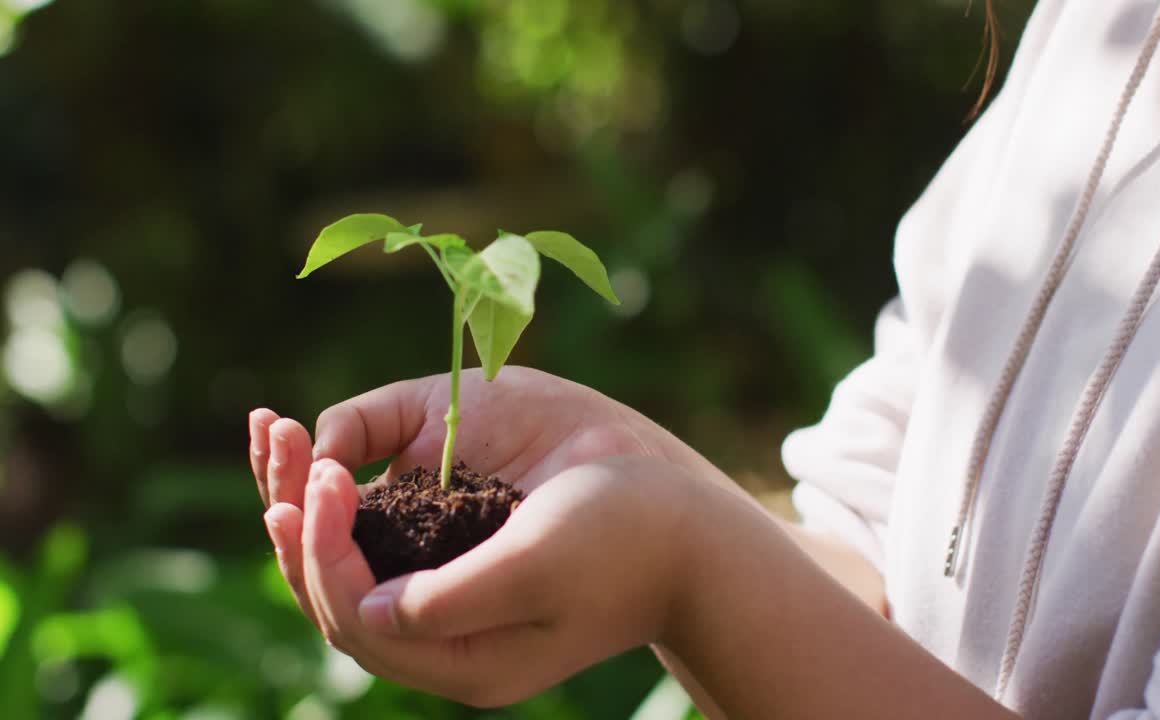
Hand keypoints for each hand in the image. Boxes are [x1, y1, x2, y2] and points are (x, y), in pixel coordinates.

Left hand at [288, 454, 697, 705]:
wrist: (688, 518)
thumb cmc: (627, 537)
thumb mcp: (543, 565)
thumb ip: (454, 598)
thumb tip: (369, 608)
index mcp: (463, 654)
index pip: (357, 616)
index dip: (322, 552)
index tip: (326, 477)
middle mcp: (442, 620)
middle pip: (332, 587)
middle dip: (293, 517)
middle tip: (277, 441)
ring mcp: (446, 571)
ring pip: (343, 550)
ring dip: (297, 492)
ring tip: (270, 429)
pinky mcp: (456, 526)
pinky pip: (375, 513)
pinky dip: (337, 474)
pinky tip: (312, 435)